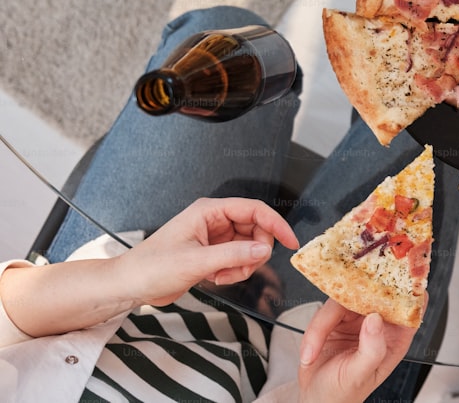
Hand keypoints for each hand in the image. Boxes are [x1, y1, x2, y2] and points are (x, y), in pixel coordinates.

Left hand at [116, 197, 299, 306]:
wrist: (130, 286)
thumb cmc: (151, 267)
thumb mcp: (196, 262)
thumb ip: (233, 254)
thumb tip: (264, 249)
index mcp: (209, 211)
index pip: (254, 210)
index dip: (275, 224)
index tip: (290, 241)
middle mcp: (214, 220)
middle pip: (256, 229)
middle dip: (255, 251)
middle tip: (245, 267)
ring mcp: (214, 237)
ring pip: (249, 246)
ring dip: (244, 264)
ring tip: (224, 275)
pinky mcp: (213, 253)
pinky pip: (238, 258)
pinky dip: (235, 271)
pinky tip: (217, 278)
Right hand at [297, 299, 421, 402]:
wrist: (316, 399)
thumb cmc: (343, 393)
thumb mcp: (360, 375)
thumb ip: (372, 349)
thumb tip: (375, 319)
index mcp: (395, 337)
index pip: (411, 308)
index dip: (410, 290)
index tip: (400, 279)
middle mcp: (378, 324)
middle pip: (376, 291)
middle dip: (360, 291)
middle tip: (343, 304)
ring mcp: (356, 318)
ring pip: (343, 299)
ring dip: (322, 325)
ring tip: (313, 352)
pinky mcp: (334, 318)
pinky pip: (324, 311)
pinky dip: (313, 331)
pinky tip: (310, 353)